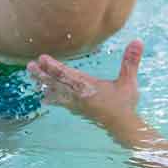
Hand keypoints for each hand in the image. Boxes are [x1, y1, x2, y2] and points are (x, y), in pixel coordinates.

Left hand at [28, 40, 143, 130]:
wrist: (122, 126)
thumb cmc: (125, 103)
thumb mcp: (129, 81)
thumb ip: (131, 61)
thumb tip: (138, 41)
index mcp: (88, 87)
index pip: (67, 75)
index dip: (53, 66)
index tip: (42, 58)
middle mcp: (78, 95)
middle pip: (56, 83)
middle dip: (42, 74)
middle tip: (29, 66)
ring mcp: (76, 104)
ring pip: (56, 92)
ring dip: (43, 83)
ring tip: (32, 76)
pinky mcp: (77, 109)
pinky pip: (60, 102)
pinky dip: (51, 97)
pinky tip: (43, 97)